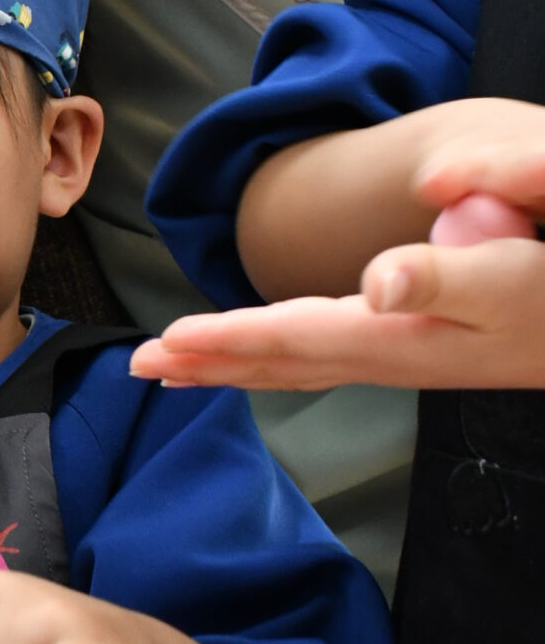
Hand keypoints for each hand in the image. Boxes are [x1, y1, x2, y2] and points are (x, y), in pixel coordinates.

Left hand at [140, 126, 544, 392]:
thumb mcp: (507, 273)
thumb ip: (442, 274)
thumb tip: (377, 281)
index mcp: (399, 337)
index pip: (293, 339)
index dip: (226, 340)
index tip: (164, 343)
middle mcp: (391, 356)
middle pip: (280, 363)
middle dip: (208, 363)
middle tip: (136, 369)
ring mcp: (403, 357)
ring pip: (297, 367)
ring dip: (232, 366)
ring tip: (173, 369)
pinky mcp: (416, 348)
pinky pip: (323, 359)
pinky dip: (275, 359)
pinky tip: (259, 360)